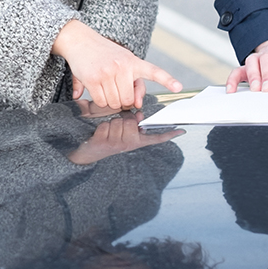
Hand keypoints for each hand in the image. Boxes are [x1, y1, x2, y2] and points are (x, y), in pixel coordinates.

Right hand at [51, 19, 182, 109]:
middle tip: (115, 90)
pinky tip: (96, 89)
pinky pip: (101, 101)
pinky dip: (99, 100)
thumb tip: (135, 104)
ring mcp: (108, 72)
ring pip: (114, 102)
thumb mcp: (122, 61)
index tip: (178, 87)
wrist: (79, 40)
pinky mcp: (93, 79)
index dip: (167, 80)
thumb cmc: (103, 53)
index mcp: (133, 61)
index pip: (153, 71)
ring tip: (105, 87)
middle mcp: (122, 66)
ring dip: (109, 100)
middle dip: (121, 100)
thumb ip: (134, 84)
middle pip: (127, 100)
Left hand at [67, 113, 183, 164]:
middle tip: (115, 130)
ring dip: (110, 123)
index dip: (168, 135)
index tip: (181, 131)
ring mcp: (118, 145)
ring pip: (118, 121)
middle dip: (122, 119)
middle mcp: (129, 145)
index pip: (155, 138)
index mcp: (135, 141)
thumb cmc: (105, 138)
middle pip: (131, 121)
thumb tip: (139, 115)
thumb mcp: (119, 130)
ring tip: (106, 133)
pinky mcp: (105, 144)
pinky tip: (99, 136)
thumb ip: (131, 122)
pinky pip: (106, 125)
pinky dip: (101, 127)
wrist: (86, 153)